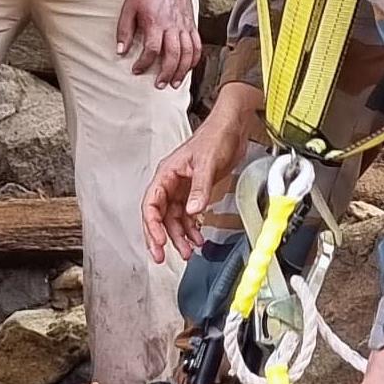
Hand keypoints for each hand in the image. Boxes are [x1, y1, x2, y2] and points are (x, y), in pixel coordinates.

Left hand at [115, 0, 202, 86]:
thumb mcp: (129, 8)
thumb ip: (124, 30)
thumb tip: (120, 51)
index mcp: (155, 23)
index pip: (152, 49)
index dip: (144, 63)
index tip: (137, 70)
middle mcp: (172, 26)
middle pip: (173, 55)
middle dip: (166, 73)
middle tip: (160, 85)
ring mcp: (184, 26)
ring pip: (188, 53)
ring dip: (182, 71)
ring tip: (174, 83)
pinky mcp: (192, 25)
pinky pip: (197, 45)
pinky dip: (194, 59)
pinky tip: (188, 68)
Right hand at [142, 85, 263, 264]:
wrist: (233, 126)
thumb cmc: (215, 135)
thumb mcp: (207, 162)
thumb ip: (200, 188)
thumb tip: (192, 210)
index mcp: (166, 174)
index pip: (151, 204)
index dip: (152, 225)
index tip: (159, 241)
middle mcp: (171, 183)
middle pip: (159, 216)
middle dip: (160, 237)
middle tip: (162, 256)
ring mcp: (183, 188)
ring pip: (174, 219)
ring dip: (179, 236)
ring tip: (187, 251)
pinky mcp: (196, 191)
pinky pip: (188, 216)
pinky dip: (192, 228)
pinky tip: (198, 237)